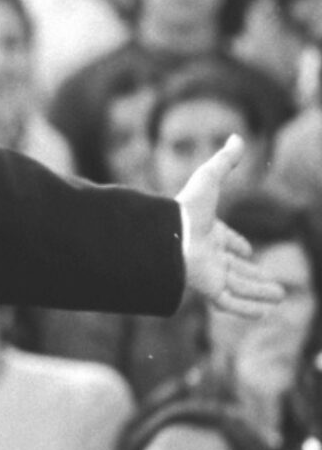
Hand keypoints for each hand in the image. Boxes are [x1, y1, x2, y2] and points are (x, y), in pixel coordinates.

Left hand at [177, 134, 283, 316]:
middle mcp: (207, 254)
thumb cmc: (187, 208)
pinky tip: (265, 312)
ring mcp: (207, 273)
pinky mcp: (207, 289)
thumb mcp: (209, 179)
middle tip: (275, 284)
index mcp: (205, 231)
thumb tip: (238, 137)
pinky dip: (248, 308)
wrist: (168, 237)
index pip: (224, 241)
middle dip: (253, 275)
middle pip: (233, 267)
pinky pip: (231, 303)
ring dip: (259, 292)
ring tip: (281, 297)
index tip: (247, 251)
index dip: (235, 245)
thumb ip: (224, 161)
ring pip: (237, 286)